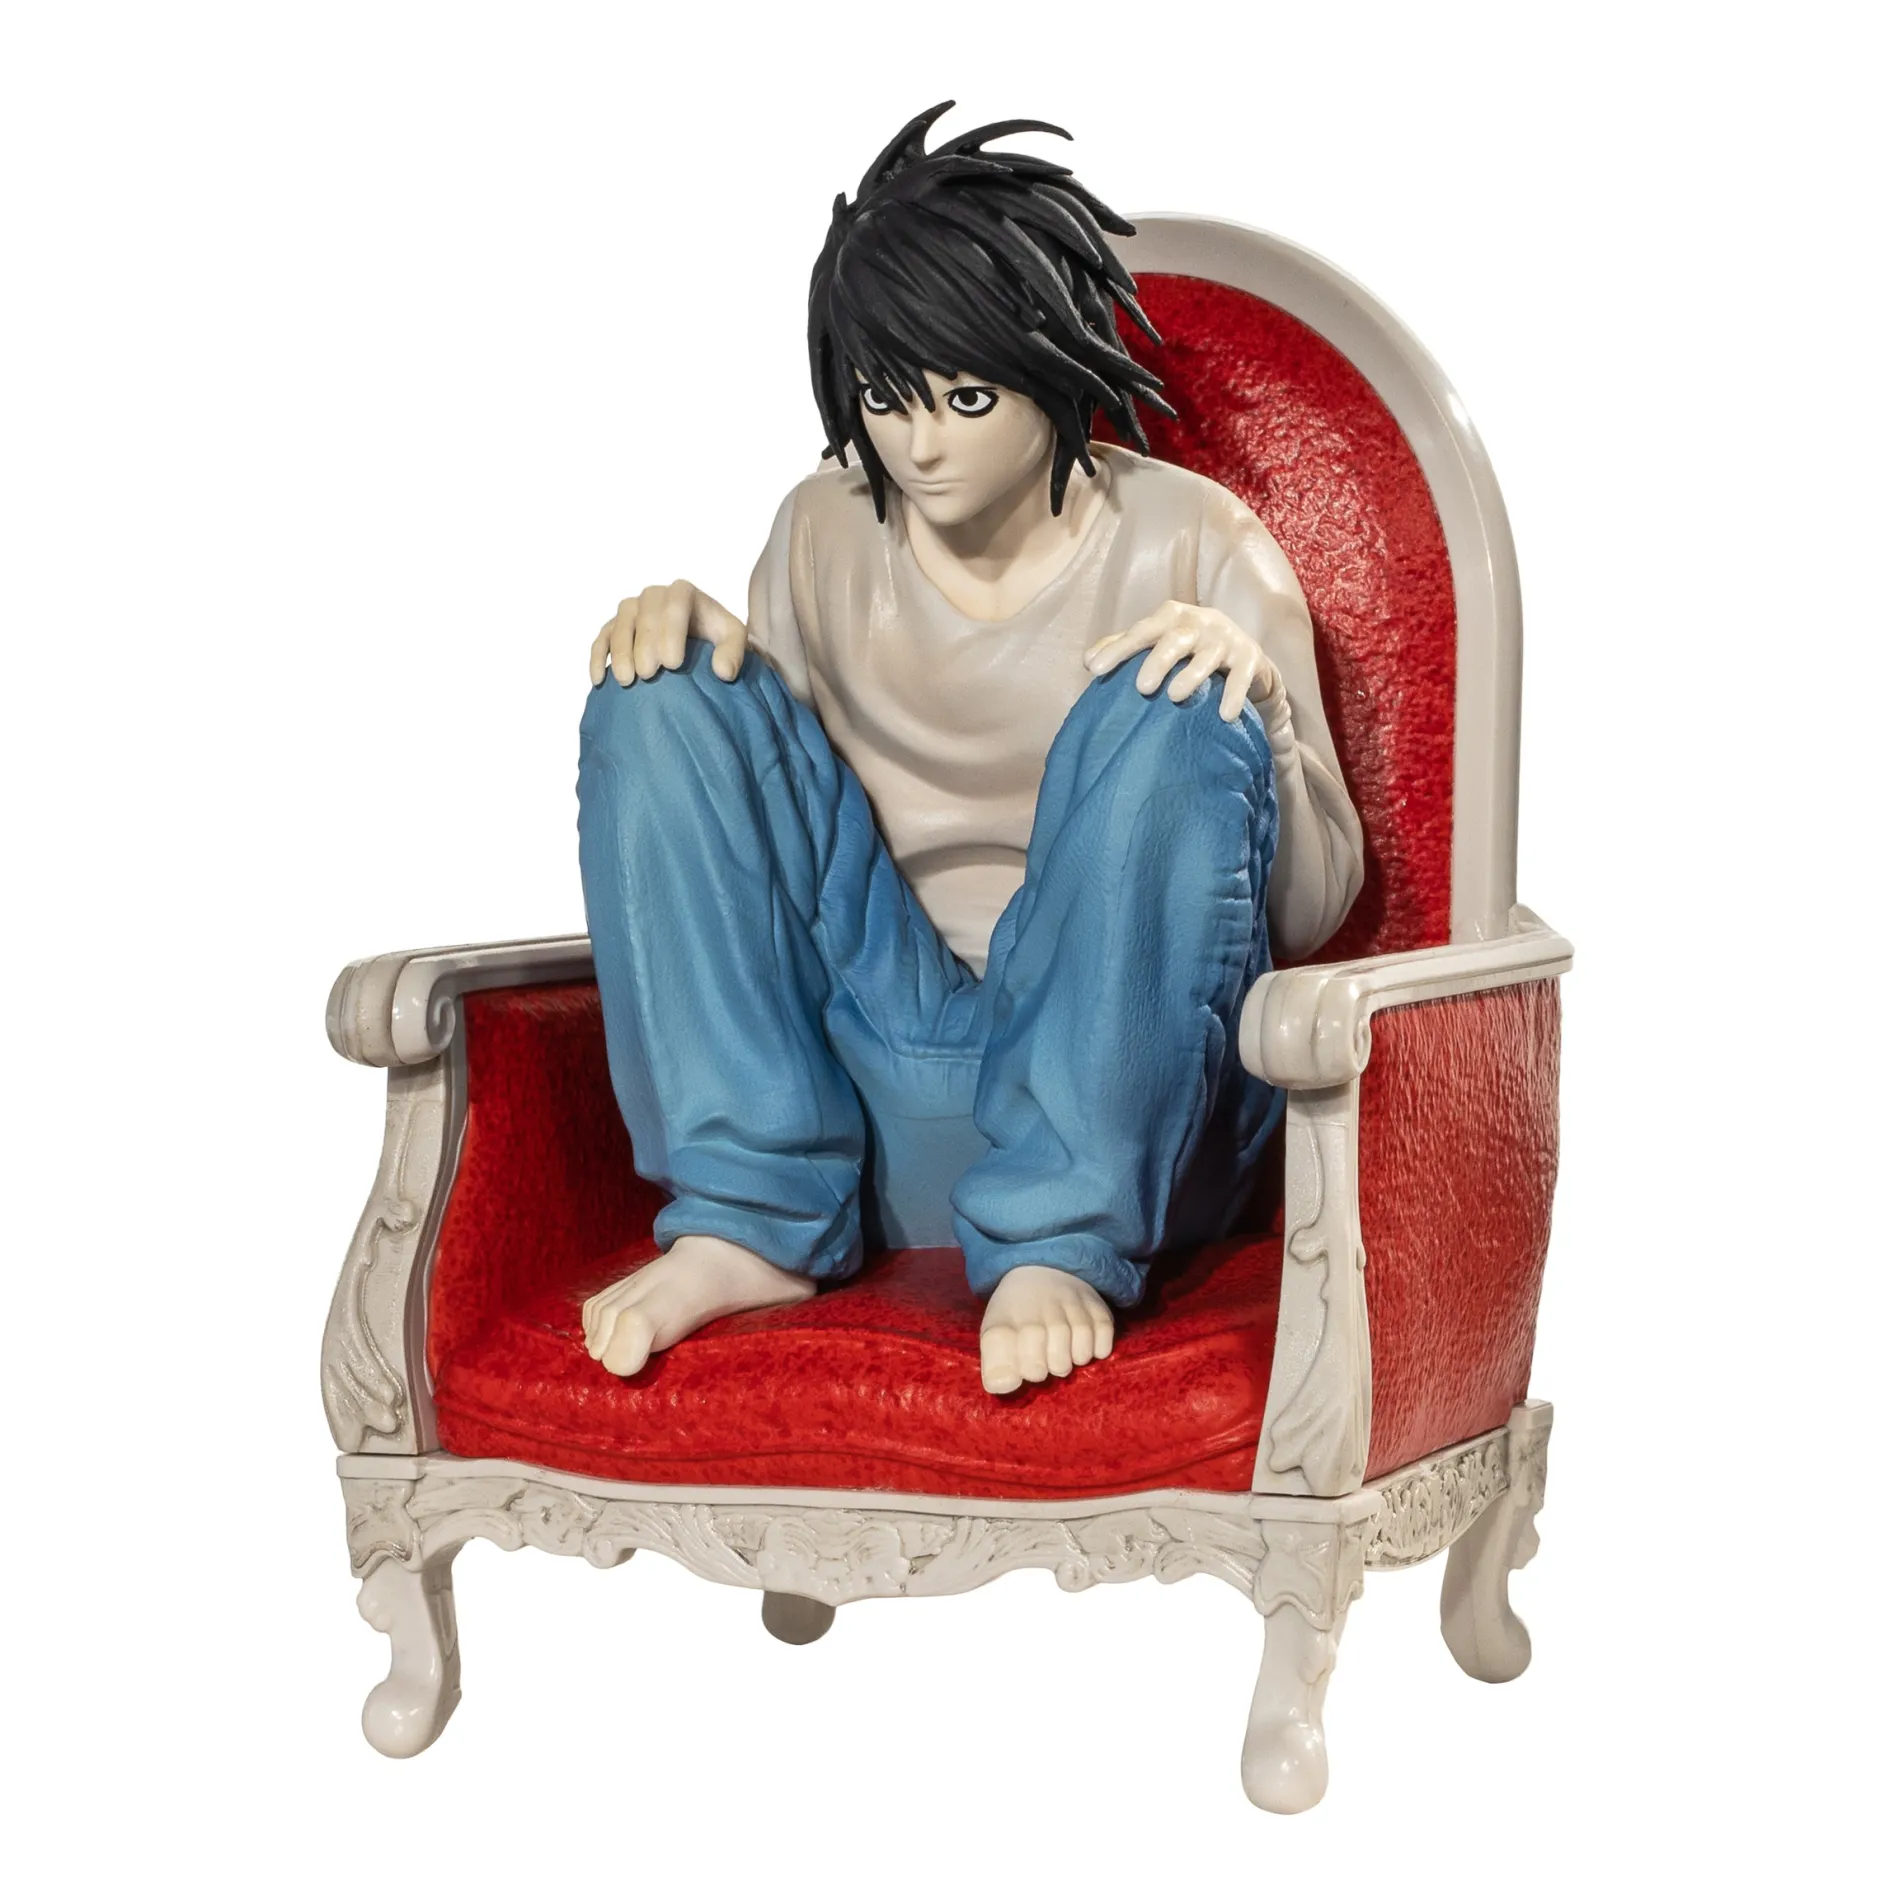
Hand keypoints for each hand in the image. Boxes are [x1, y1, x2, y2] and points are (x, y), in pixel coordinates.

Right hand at [589, 580, 747, 686]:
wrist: (698, 636)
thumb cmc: (715, 636)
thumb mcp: (734, 638)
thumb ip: (734, 651)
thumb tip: (722, 672)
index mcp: (683, 592)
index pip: (673, 605)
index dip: (670, 632)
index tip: (672, 664)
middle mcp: (653, 595)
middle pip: (643, 616)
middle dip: (644, 646)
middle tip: (649, 675)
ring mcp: (631, 609)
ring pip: (620, 625)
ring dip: (620, 652)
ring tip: (626, 680)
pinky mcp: (614, 625)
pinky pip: (602, 637)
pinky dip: (598, 657)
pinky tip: (600, 679)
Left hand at [1085, 600, 1281, 722]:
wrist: (1245, 654)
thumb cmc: (1189, 648)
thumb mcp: (1159, 642)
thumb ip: (1124, 648)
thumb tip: (1088, 660)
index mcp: (1171, 617)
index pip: (1141, 631)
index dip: (1118, 648)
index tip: (1094, 669)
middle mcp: (1200, 623)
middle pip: (1176, 638)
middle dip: (1158, 660)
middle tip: (1141, 688)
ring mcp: (1226, 639)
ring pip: (1208, 656)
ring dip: (1192, 675)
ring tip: (1175, 696)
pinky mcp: (1249, 658)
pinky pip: (1241, 676)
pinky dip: (1233, 695)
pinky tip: (1224, 715)